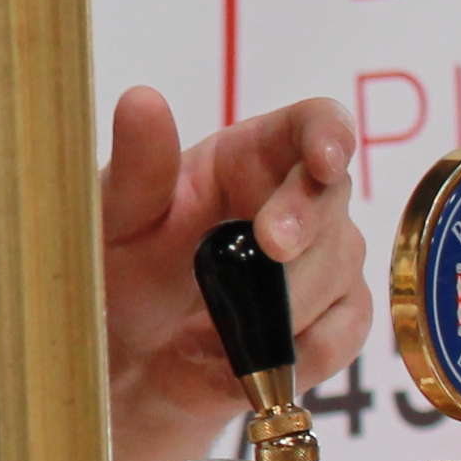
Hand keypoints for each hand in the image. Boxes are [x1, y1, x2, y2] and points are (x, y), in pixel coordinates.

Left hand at [97, 89, 368, 460]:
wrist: (129, 357)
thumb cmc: (125, 270)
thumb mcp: (116, 217)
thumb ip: (137, 166)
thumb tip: (141, 100)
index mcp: (251, 154)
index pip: (314, 123)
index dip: (329, 136)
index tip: (324, 161)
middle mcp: (297, 199)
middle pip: (334, 198)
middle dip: (305, 224)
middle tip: (270, 248)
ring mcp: (323, 260)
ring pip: (339, 268)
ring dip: (280, 302)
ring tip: (205, 328)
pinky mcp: (332, 320)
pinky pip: (344, 332)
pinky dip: (298, 350)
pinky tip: (241, 360)